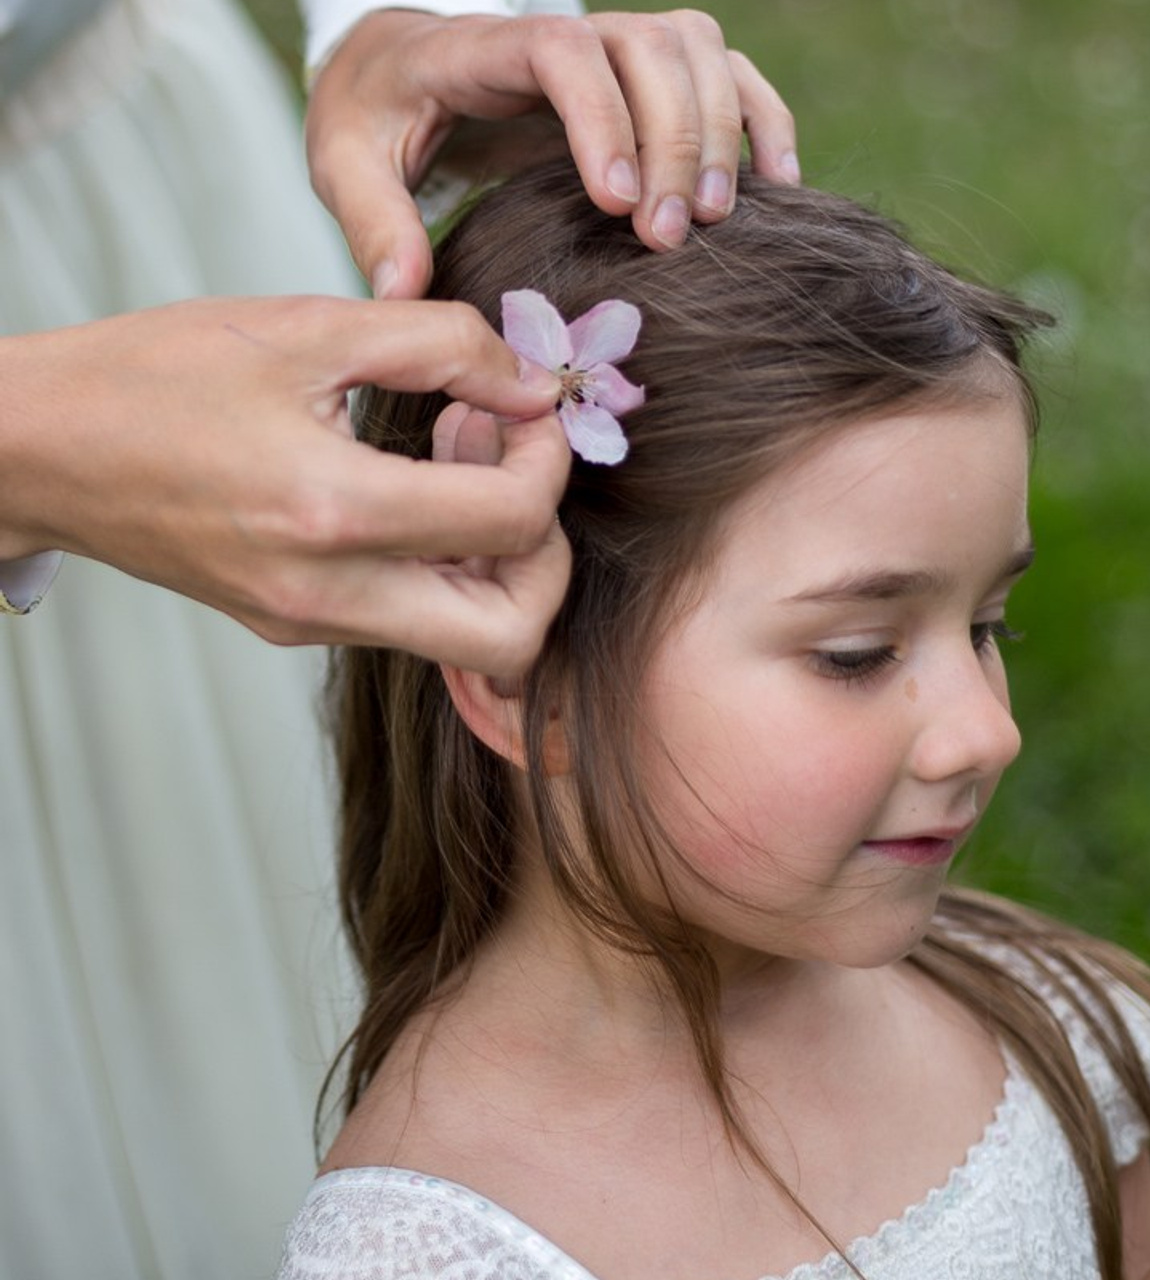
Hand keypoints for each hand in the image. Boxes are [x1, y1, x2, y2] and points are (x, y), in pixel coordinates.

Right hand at [0, 297, 571, 673]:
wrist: (41, 450)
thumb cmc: (154, 376)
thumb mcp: (305, 326)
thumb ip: (441, 343)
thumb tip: (534, 383)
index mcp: (331, 512)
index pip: (512, 522)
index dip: (549, 459)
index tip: (527, 407)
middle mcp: (328, 595)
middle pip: (512, 639)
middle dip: (547, 555)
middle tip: (514, 467)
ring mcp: (313, 625)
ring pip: (467, 641)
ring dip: (498, 560)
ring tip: (457, 460)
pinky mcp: (298, 628)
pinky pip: (411, 620)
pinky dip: (445, 565)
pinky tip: (415, 486)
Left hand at [305, 8, 798, 298]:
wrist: (398, 73)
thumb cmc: (374, 119)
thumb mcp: (346, 164)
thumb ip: (372, 223)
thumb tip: (403, 290)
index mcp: (478, 47)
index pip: (559, 52)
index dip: (599, 118)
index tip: (614, 203)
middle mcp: (559, 33)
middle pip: (648, 46)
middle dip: (671, 140)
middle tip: (668, 237)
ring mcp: (610, 48)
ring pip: (697, 50)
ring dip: (719, 132)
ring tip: (715, 220)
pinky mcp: (644, 77)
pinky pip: (724, 72)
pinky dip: (759, 119)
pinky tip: (775, 186)